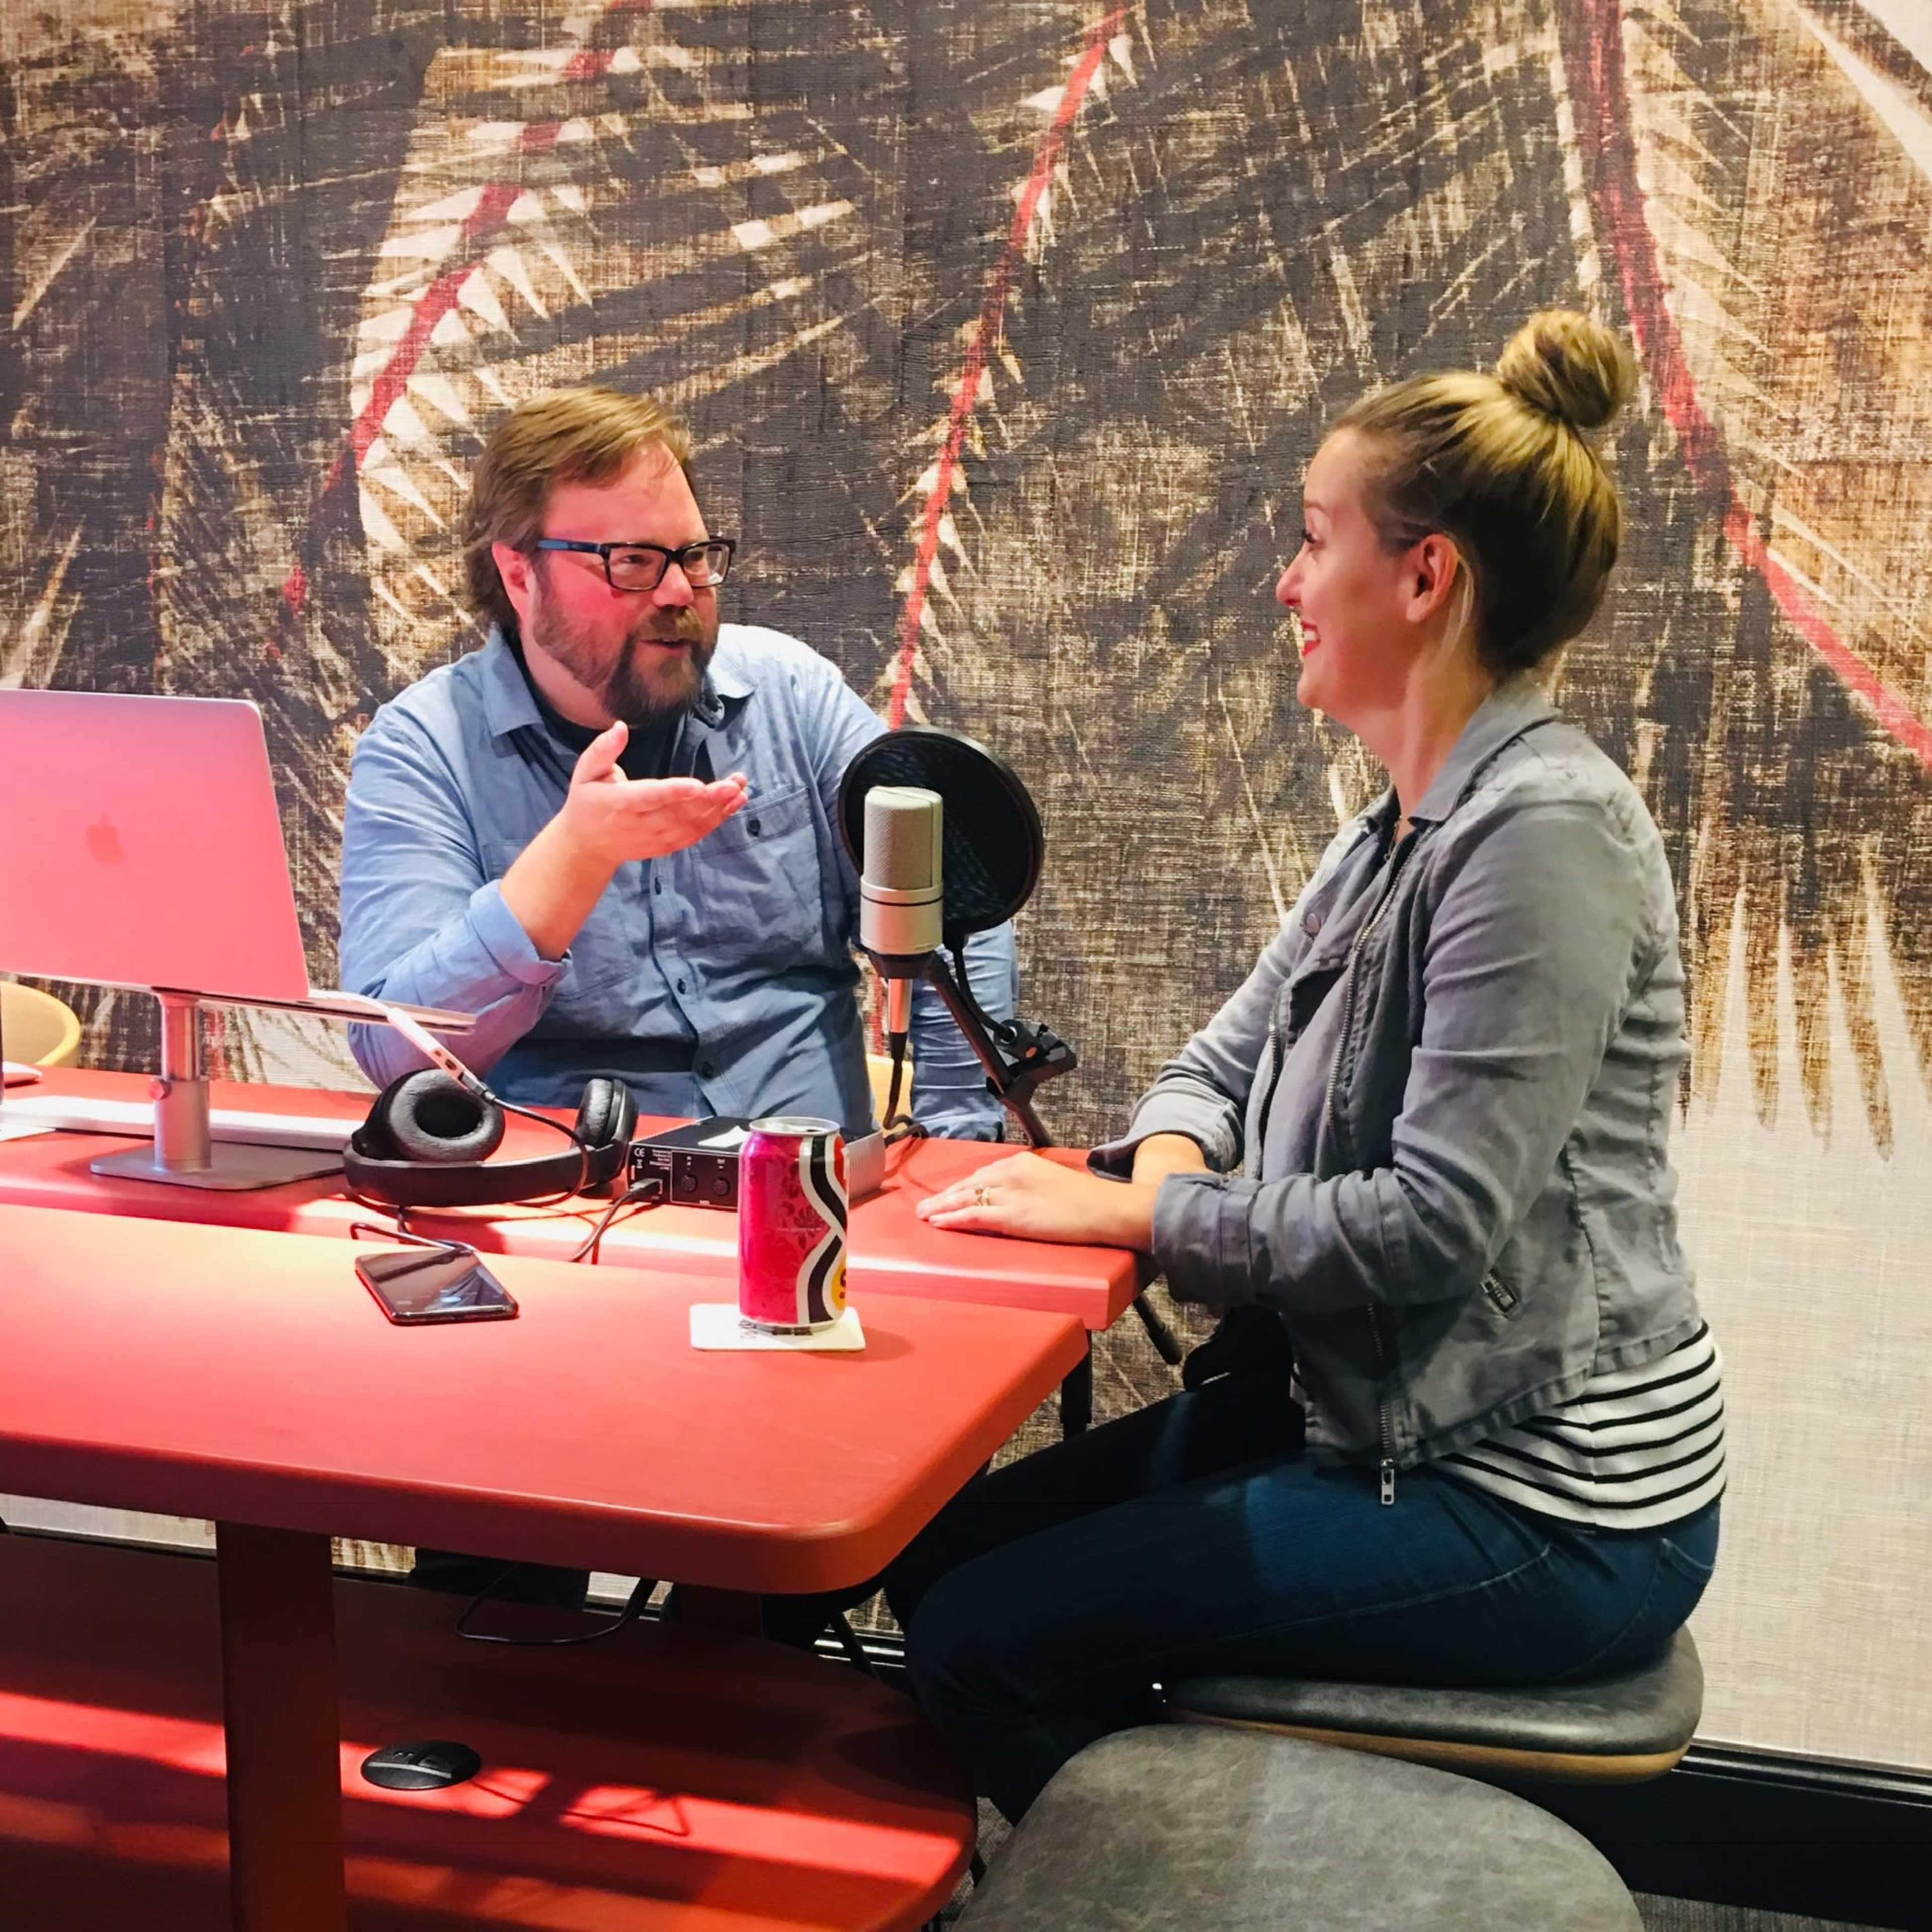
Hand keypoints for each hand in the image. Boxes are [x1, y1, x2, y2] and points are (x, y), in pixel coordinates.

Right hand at [555, 720, 746, 869]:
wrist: (587, 846)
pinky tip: (734, 804)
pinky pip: (695, 834)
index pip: (650, 797)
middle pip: (679, 813)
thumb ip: (603, 750)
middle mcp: (641, 824)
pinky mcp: (666, 845)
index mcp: (620, 803)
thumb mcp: (584, 772)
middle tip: (734, 783)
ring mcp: (655, 838)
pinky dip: (716, 821)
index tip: (698, 785)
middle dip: (709, 799)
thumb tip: (620, 726)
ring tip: (739, 789)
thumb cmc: (587, 802)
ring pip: (691, 825)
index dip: (675, 792)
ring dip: (719, 809)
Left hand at [916, 1152, 1158, 1249]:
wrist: (1105, 1209)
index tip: (949, 1193)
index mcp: (1022, 1163)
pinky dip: (953, 1218)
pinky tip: (939, 1222)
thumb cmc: (1086, 1200)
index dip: (962, 1186)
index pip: (983, 1173)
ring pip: (965, 1198)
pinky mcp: (1012, 1215)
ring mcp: (1010, 1194)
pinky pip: (974, 1216)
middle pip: (969, 1183)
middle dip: (945, 1195)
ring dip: (941, 1207)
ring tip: (924, 1214)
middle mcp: (1011, 1173)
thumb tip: (1017, 1198)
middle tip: (925, 1205)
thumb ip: (1030, 1185)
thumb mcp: (1052, 1182)